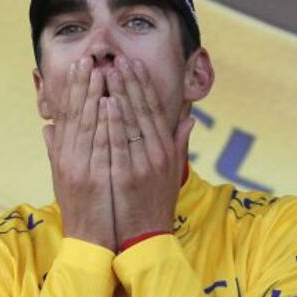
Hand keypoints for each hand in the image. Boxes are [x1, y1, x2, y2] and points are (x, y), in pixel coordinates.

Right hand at [43, 57, 115, 251]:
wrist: (90, 241)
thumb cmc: (83, 209)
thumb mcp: (65, 179)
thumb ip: (57, 152)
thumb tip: (47, 128)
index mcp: (64, 156)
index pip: (68, 116)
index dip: (73, 90)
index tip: (80, 66)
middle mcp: (68, 159)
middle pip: (75, 115)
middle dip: (82, 85)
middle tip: (89, 57)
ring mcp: (80, 168)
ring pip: (86, 126)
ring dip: (93, 96)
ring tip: (100, 70)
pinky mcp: (93, 179)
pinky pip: (100, 146)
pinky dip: (104, 124)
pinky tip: (110, 104)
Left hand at [106, 56, 193, 247]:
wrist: (146, 237)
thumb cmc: (156, 204)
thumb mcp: (173, 173)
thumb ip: (179, 143)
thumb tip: (190, 118)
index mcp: (165, 150)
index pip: (155, 111)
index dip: (144, 86)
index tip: (134, 65)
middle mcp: (157, 154)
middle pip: (143, 111)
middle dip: (131, 83)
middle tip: (119, 58)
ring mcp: (143, 165)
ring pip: (132, 123)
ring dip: (121, 95)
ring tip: (109, 71)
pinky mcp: (128, 177)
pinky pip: (120, 146)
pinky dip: (114, 124)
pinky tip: (107, 104)